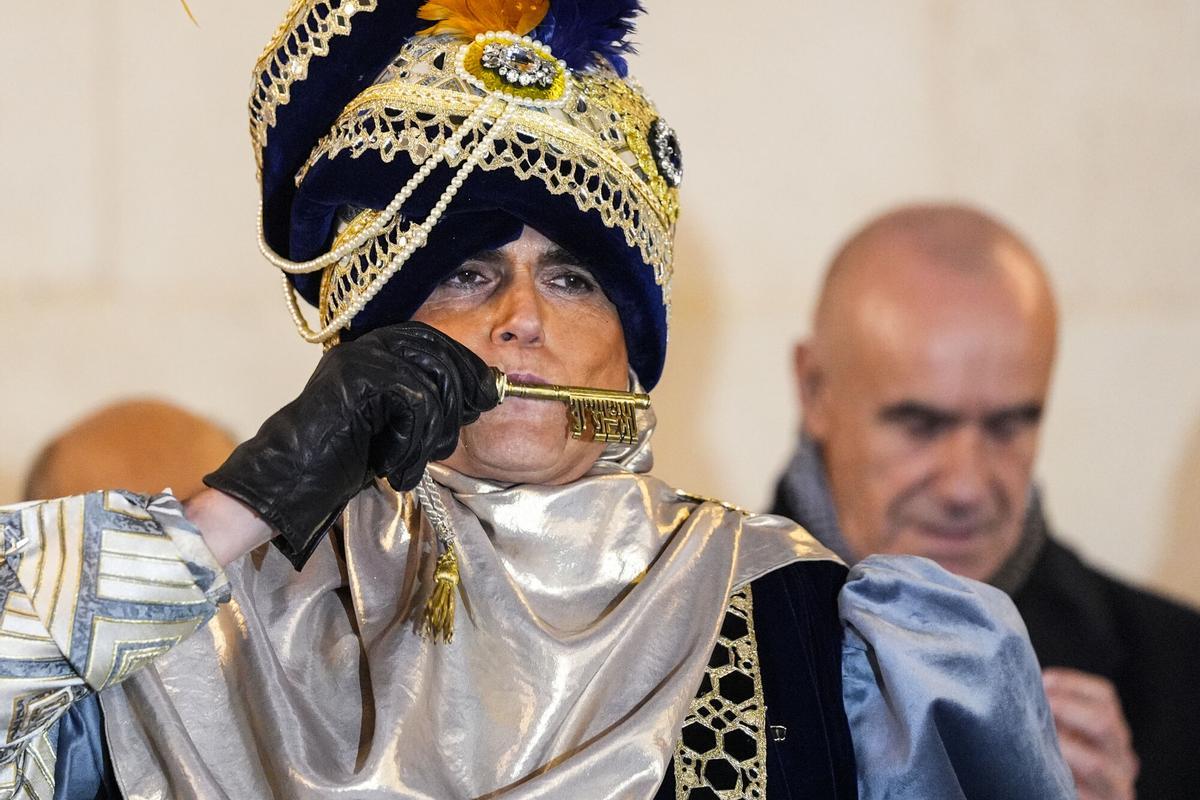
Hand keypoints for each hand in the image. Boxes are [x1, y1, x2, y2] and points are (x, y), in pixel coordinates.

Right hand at [203, 322, 497, 568]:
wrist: (296, 477)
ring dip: (430, 437)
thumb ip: (437, 399)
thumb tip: (487, 387)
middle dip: (456, 406)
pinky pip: (415, 403)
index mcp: (381, 347)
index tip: (485, 398)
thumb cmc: (349, 454)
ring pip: (433, 386)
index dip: (468, 369)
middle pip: (443, 361)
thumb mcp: (403, 422)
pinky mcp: (358, 377)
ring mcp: (362, 357)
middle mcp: (371, 344)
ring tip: (409, 464)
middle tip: (441, 446)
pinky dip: (412, 444)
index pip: (439, 342)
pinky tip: (394, 465)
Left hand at [1042, 668, 1138, 799]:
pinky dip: (1063, 783)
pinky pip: (1086, 796)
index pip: (1104, 697)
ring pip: (1096, 763)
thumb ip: (1053, 714)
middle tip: (1040, 705)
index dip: (1073, 683)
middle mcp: (1122, 757)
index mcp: (1113, 732)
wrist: (1069, 798)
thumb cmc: (1060, 766)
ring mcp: (1117, 786)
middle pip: (1105, 722)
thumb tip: (1025, 684)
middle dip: (1068, 708)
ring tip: (1037, 740)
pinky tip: (1043, 775)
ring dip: (1063, 748)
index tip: (1044, 680)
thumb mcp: (1063, 735)